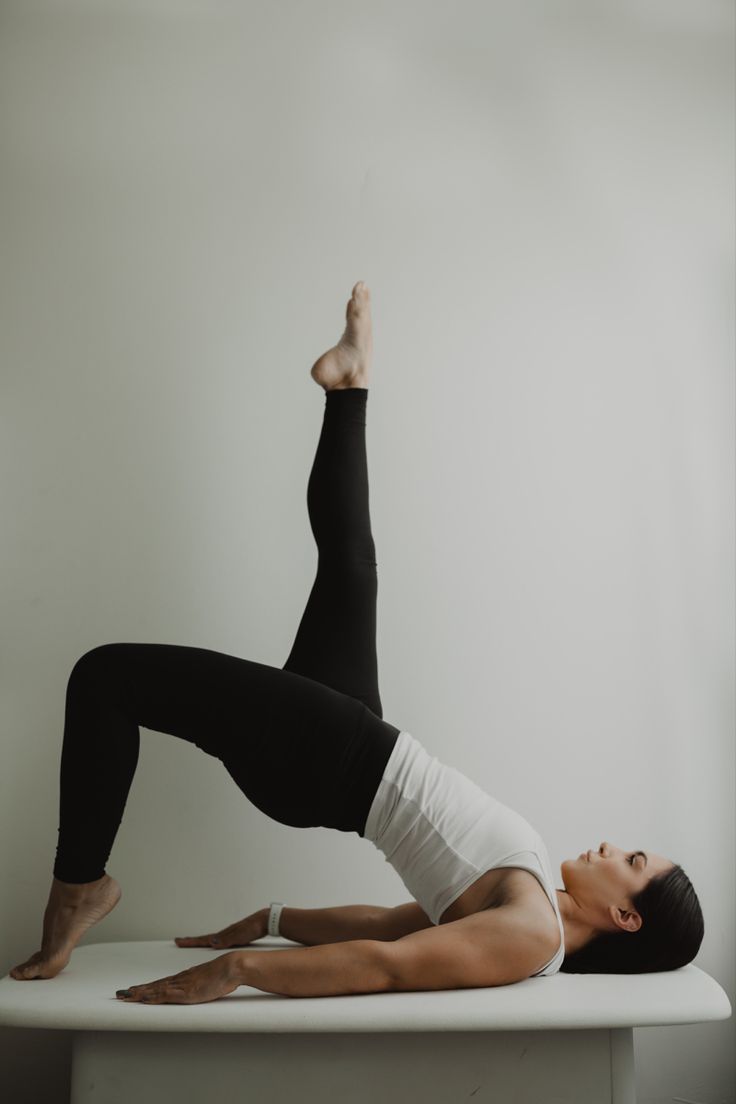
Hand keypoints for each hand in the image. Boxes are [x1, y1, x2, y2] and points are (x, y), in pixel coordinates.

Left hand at [116, 951, 242, 1004]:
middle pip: (154, 985)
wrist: (232, 967)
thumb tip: (202, 987)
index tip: (136, 989)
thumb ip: (203, 984)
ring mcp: (182, 985)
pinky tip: (143, 999)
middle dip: (137, 990)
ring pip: (155, 990)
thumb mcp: (211, 980)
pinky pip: (164, 995)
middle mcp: (180, 980)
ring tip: (125, 996)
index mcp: (186, 977)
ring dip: (139, 993)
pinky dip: (151, 997)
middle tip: (121, 993)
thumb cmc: (225, 974)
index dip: (148, 987)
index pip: (162, 983)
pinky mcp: (185, 992)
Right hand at [174, 908, 264, 948]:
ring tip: (192, 943)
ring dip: (201, 941)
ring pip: (212, 939)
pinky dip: (213, 942)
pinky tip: (215, 945)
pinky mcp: (236, 937)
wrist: (265, 921)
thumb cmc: (253, 928)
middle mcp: (224, 934)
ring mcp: (230, 935)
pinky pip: (220, 940)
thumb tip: (212, 942)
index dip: (190, 941)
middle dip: (192, 941)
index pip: (203, 939)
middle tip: (180, 941)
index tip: (178, 941)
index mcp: (223, 935)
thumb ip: (226, 939)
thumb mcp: (239, 935)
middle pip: (204, 938)